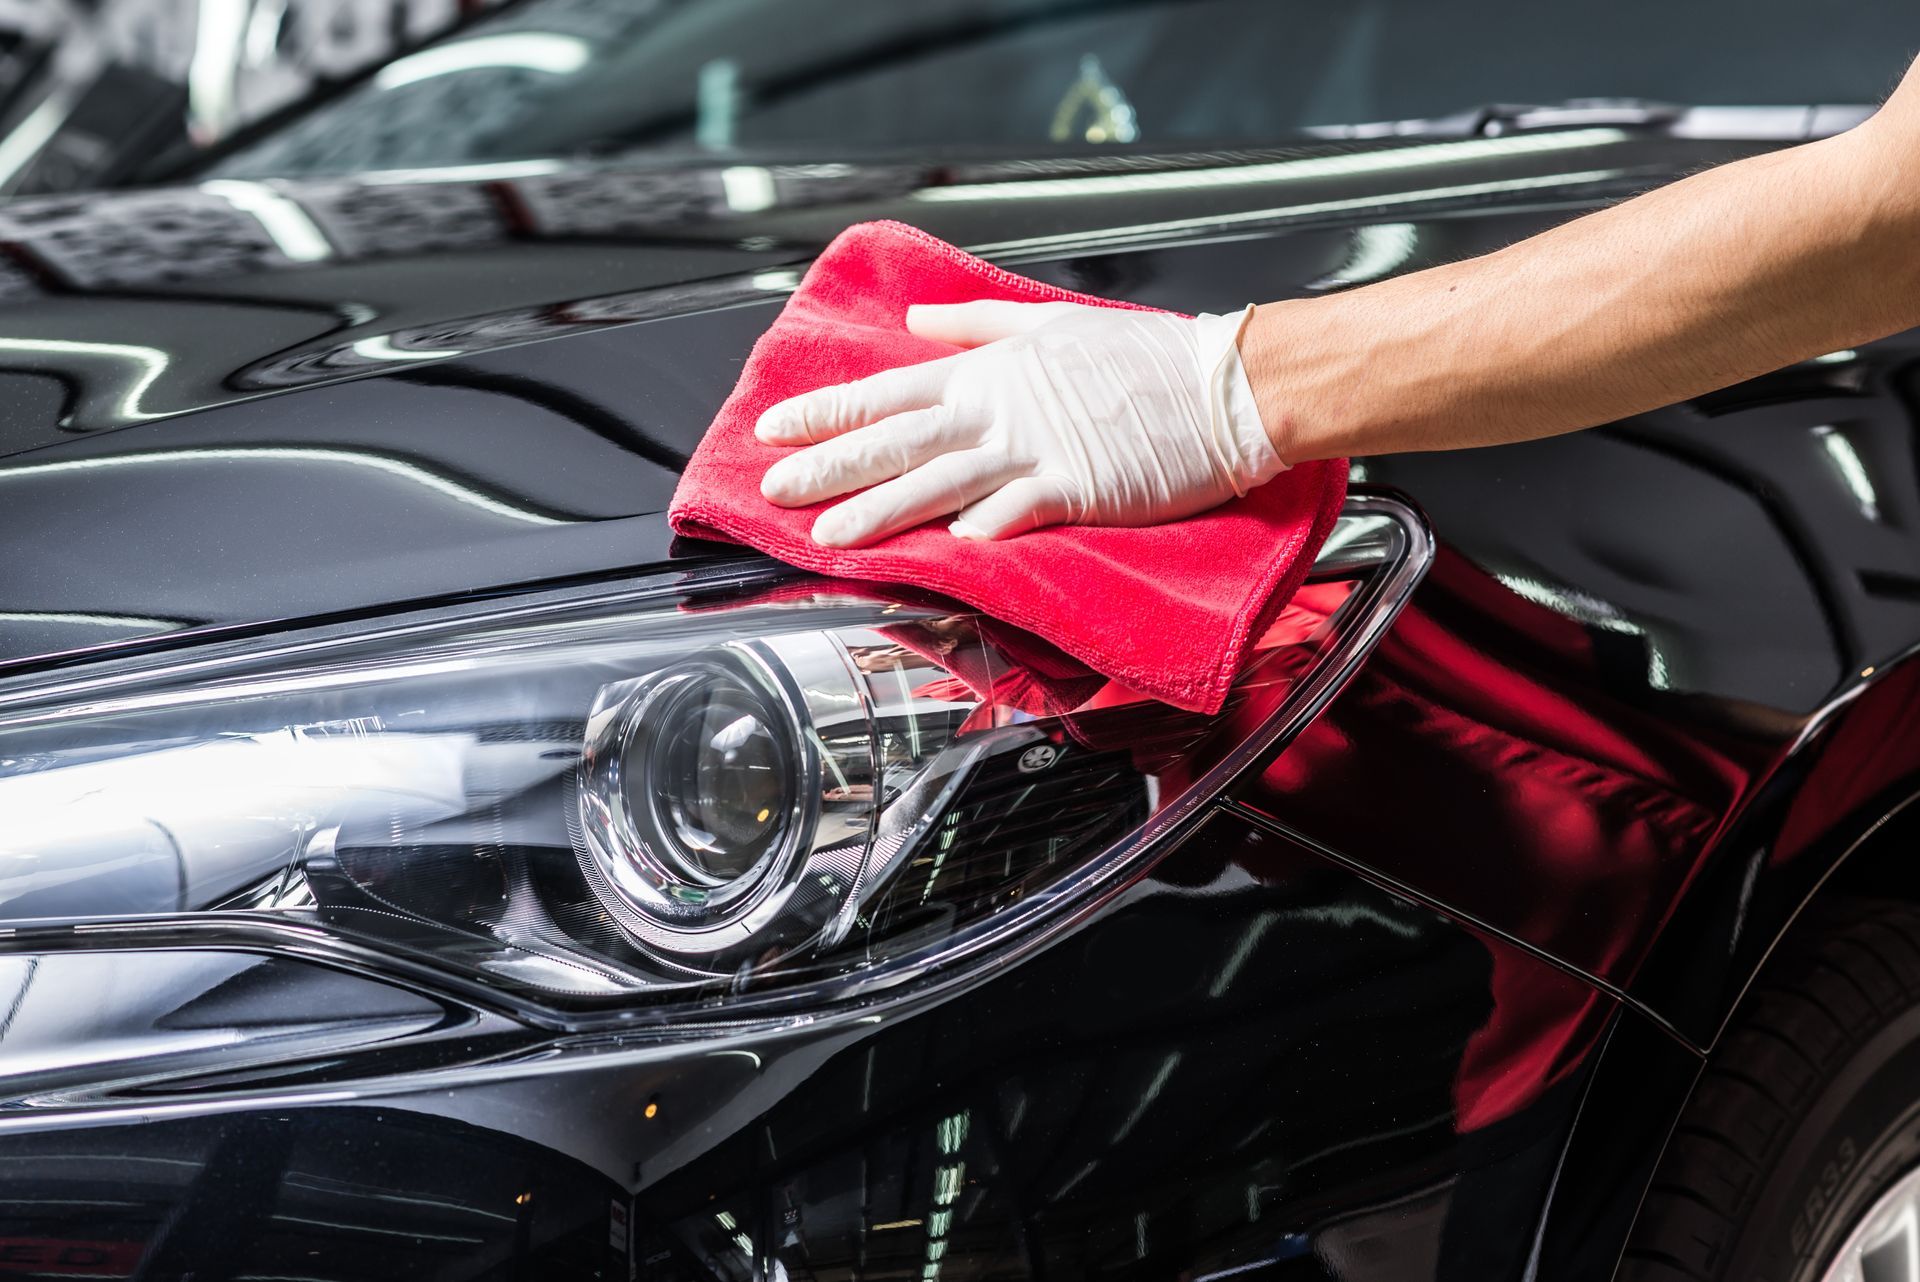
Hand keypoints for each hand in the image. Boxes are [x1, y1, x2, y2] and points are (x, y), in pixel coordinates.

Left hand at [754, 300, 1285, 546]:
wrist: (1223, 384)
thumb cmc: (1146, 359)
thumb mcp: (1050, 323)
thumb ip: (976, 327)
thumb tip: (917, 321)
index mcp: (990, 372)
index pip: (889, 391)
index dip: (827, 411)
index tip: (774, 428)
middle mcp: (999, 409)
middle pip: (897, 440)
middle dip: (828, 466)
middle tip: (772, 491)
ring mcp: (1036, 448)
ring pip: (940, 480)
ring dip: (880, 509)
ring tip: (829, 534)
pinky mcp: (1078, 484)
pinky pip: (1021, 508)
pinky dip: (987, 526)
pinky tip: (950, 550)